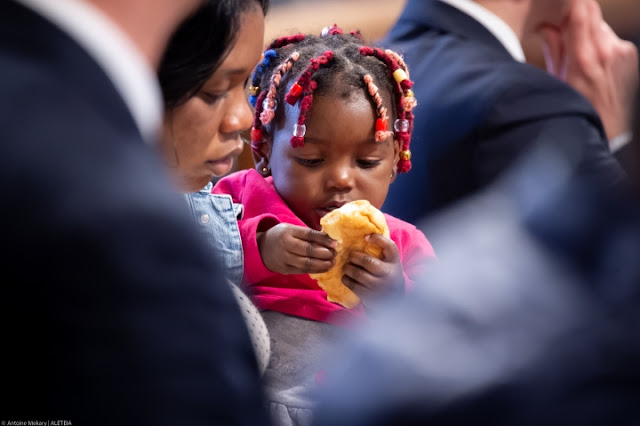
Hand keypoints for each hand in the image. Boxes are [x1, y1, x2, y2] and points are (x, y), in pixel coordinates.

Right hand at [258, 223, 336, 273]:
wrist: (261, 248)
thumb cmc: (280, 236)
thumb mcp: (291, 228)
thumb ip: (307, 233)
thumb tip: (328, 237)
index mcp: (288, 231)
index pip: (309, 235)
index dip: (324, 239)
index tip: (336, 243)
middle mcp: (286, 245)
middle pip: (309, 250)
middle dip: (325, 253)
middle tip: (335, 254)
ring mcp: (284, 259)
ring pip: (307, 263)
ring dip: (322, 264)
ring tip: (332, 262)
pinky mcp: (285, 269)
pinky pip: (303, 270)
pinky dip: (315, 270)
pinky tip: (324, 268)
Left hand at [342, 233, 403, 306]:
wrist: (394, 298)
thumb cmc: (387, 273)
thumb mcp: (390, 261)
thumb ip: (382, 248)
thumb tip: (364, 234)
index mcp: (394, 262)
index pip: (390, 246)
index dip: (377, 239)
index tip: (366, 237)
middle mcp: (389, 274)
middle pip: (368, 261)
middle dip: (355, 257)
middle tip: (350, 256)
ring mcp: (380, 286)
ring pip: (359, 274)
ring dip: (348, 269)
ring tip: (346, 267)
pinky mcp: (371, 297)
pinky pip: (354, 286)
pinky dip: (347, 280)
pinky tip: (345, 277)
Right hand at [540, 0, 638, 141]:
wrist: (609, 130)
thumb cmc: (578, 110)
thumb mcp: (556, 83)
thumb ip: (553, 50)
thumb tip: (546, 27)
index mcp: (584, 60)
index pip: (580, 14)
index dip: (569, 4)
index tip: (558, 3)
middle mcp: (607, 51)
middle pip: (590, 13)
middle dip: (574, 15)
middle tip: (560, 24)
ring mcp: (622, 51)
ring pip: (599, 24)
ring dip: (586, 29)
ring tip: (576, 50)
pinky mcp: (629, 53)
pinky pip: (609, 36)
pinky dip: (598, 41)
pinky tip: (591, 59)